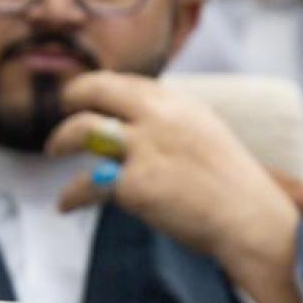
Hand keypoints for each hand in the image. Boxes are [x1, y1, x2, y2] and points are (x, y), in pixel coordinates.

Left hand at [48, 72, 302, 302]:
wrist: (250, 219)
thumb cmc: (231, 184)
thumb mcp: (205, 134)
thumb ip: (172, 121)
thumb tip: (137, 122)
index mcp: (177, 103)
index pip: (127, 83)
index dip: (102, 88)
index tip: (90, 96)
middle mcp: (159, 117)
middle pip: (98, 89)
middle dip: (73, 95)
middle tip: (64, 105)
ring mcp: (144, 149)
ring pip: (82, 130)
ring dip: (61, 138)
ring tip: (53, 149)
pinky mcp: (134, 185)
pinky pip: (87, 185)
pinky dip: (71, 196)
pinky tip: (65, 205)